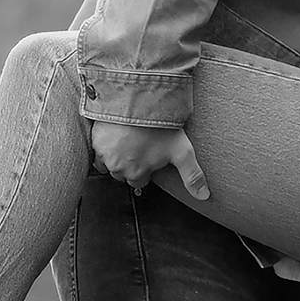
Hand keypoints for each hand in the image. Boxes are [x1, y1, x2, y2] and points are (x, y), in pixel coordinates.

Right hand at [91, 121, 209, 200]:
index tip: (152, 156)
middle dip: (132, 163)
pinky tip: (116, 136)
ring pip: (110, 162)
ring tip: (131, 140)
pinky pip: (97, 150)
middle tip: (143, 146)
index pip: (141, 181)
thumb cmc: (162, 128)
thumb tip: (204, 196)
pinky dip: (104, 146)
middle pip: (125, 173)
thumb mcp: (182, 152)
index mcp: (137, 175)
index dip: (148, 168)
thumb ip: (192, 176)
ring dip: (118, 155)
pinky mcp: (95, 140)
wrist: (139, 104)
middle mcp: (118, 169)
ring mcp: (104, 155)